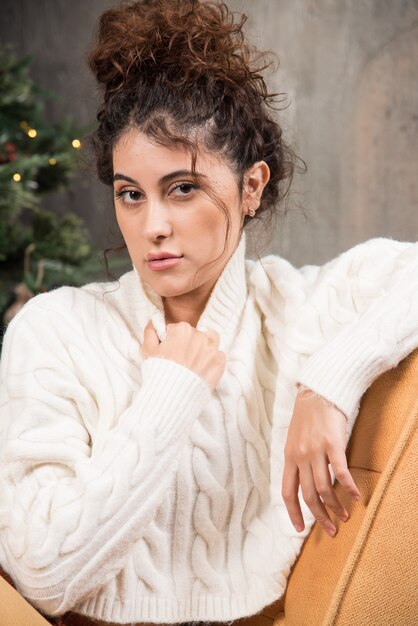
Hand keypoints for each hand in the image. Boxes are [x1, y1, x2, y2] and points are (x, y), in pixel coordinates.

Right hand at [141, 320, 225, 390]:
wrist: (173, 396)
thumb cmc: (159, 373)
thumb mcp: (147, 350)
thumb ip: (150, 331)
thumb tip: (154, 321)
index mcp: (182, 330)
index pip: (177, 329)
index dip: (171, 340)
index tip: (169, 352)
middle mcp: (200, 336)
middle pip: (194, 334)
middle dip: (188, 344)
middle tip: (180, 360)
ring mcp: (212, 349)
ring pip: (211, 340)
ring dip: (204, 346)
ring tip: (195, 360)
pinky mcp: (220, 363)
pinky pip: (219, 356)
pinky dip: (212, 360)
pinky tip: (202, 369)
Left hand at [282, 386, 360, 536]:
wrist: (317, 393)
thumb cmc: (307, 418)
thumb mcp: (294, 440)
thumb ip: (298, 461)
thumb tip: (303, 484)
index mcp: (289, 457)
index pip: (287, 491)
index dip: (293, 512)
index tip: (301, 528)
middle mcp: (300, 456)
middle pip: (307, 494)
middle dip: (319, 515)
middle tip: (330, 529)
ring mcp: (315, 450)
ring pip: (323, 487)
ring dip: (335, 505)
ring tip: (344, 516)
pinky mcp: (332, 443)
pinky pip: (340, 471)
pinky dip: (348, 486)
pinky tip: (356, 496)